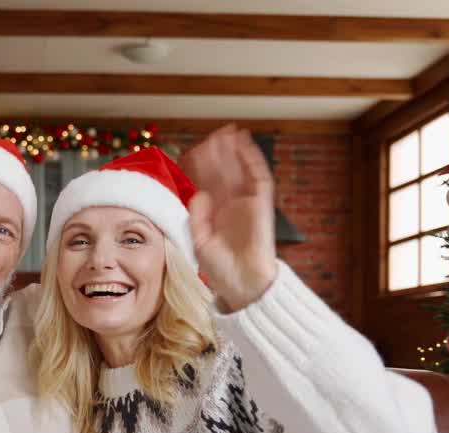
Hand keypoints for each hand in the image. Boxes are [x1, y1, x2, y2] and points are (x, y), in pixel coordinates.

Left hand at [181, 125, 277, 311]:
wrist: (242, 284)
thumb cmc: (220, 269)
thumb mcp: (199, 242)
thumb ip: (197, 218)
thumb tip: (199, 193)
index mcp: (214, 211)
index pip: (205, 182)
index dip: (198, 166)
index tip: (187, 151)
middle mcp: (230, 204)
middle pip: (222, 171)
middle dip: (216, 153)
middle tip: (209, 136)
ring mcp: (246, 203)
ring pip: (239, 169)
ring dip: (233, 150)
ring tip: (226, 132)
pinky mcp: (261, 204)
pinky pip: (259, 177)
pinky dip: (252, 159)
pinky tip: (244, 144)